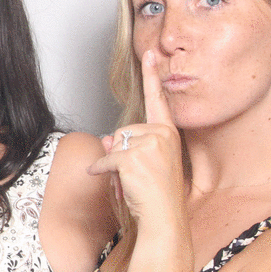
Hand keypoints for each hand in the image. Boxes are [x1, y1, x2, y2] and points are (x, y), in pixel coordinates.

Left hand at [88, 51, 184, 228]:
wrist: (164, 218)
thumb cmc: (156, 193)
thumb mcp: (142, 163)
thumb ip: (126, 145)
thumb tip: (106, 138)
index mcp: (168, 133)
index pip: (157, 100)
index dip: (152, 76)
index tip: (149, 54)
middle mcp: (162, 134)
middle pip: (123, 130)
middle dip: (121, 152)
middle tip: (137, 174)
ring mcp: (149, 144)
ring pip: (114, 143)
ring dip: (114, 163)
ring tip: (132, 180)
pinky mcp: (133, 157)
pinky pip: (106, 159)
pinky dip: (102, 170)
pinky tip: (111, 180)